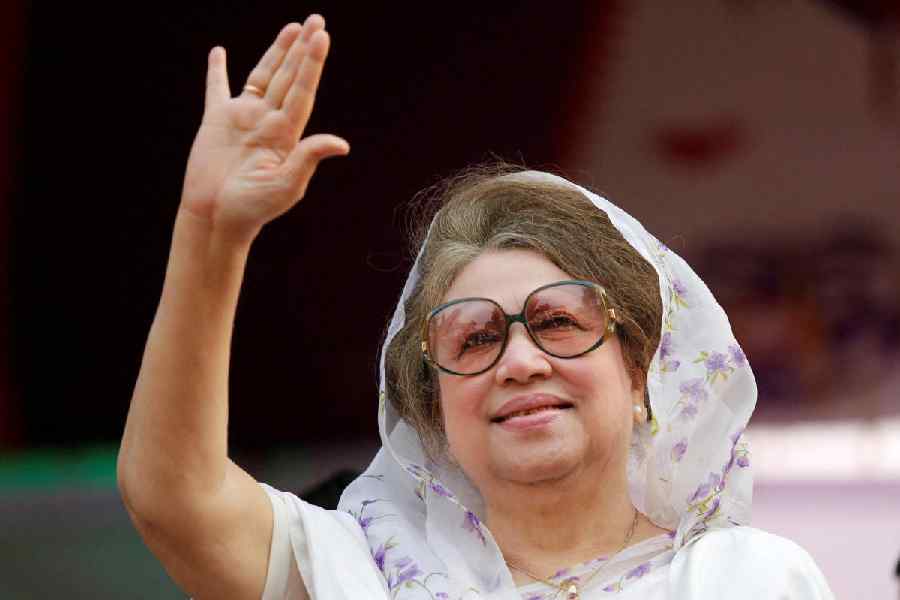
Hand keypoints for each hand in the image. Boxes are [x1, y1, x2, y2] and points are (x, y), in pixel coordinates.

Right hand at [179, 16, 348, 240]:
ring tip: (292, 28)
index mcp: (285, 134)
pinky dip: (217, 71)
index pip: (302, 91)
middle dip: (302, 49)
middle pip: (289, 77)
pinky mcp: (216, 121)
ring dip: (276, 52)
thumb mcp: (286, 186)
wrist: (216, 218)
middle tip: (316, 20)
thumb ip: (307, 159)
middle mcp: (267, 121)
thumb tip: (340, 144)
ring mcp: (242, 119)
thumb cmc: (252, 209)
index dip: (312, 64)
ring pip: (262, 76)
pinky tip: (220, 52)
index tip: (321, 37)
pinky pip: (217, 89)